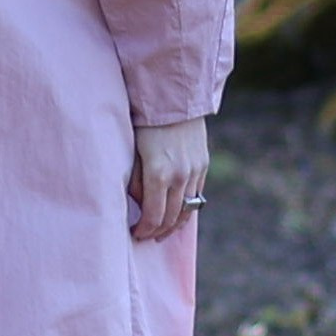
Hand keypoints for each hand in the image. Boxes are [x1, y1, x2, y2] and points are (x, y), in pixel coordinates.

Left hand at [129, 118, 208, 242]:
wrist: (174, 98)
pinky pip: (197, 196)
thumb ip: (134, 179)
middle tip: (146, 237)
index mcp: (158, 173)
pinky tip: (178, 213)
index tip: (135, 233)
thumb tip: (137, 202)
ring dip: (175, 224)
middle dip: (158, 231)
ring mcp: (194, 171)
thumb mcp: (132, 151)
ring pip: (188, 210)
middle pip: (171, 218)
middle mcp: (180, 176)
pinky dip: (187, 209)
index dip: (144, 229)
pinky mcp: (203, 165)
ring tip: (162, 231)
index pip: (153, 216)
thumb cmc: (144, 123)